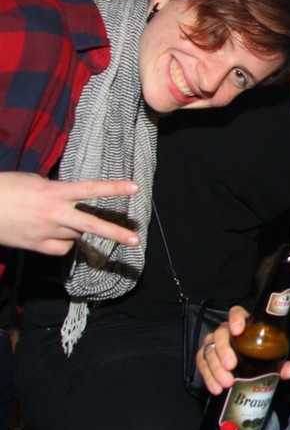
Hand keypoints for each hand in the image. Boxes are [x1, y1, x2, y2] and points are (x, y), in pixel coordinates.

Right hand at [0, 172, 139, 255]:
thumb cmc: (5, 188)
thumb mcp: (34, 182)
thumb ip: (57, 192)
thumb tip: (72, 203)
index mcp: (53, 192)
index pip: (90, 189)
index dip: (114, 188)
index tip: (135, 187)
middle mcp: (54, 213)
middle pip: (91, 225)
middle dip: (115, 233)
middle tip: (136, 240)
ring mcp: (46, 232)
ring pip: (76, 234)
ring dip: (75, 227)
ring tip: (55, 217)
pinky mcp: (36, 246)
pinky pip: (62, 248)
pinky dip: (64, 242)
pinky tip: (53, 234)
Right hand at [197, 306, 289, 395]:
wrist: (249, 367)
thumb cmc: (262, 356)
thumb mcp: (273, 359)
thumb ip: (282, 364)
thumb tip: (288, 370)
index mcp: (245, 324)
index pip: (236, 312)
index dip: (235, 318)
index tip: (237, 330)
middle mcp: (226, 330)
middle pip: (220, 334)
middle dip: (224, 350)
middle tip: (231, 366)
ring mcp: (214, 343)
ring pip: (209, 350)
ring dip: (215, 368)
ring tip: (227, 383)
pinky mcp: (206, 356)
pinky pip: (202, 363)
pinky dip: (208, 377)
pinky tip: (216, 388)